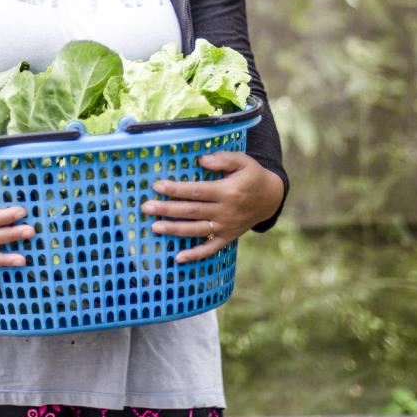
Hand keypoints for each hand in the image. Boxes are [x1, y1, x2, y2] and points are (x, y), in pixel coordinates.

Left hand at [139, 152, 284, 263]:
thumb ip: (223, 159)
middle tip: (146, 207)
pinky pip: (210, 249)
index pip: (197, 191)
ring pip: (196, 230)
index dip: (176, 189)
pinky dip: (195, 255)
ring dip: (174, 230)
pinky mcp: (228, 238)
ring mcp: (226, 227)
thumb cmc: (252, 175)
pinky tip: (178, 258)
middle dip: (167, 209)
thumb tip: (201, 160)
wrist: (270, 198)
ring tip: (154, 227)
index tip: (157, 186)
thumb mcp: (243, 161)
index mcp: (228, 191)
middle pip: (192, 211)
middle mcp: (225, 211)